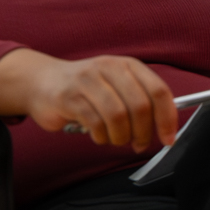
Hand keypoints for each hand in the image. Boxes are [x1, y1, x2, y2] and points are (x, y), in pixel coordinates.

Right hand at [0, 49, 177, 151]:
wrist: (41, 81)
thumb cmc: (86, 89)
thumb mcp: (117, 86)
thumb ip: (141, 101)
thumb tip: (167, 127)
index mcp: (128, 65)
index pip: (158, 90)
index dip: (167, 117)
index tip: (168, 138)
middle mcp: (109, 68)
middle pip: (140, 106)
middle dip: (144, 132)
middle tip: (139, 144)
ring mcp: (88, 80)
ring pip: (118, 116)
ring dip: (121, 137)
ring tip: (115, 139)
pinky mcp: (69, 97)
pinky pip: (96, 124)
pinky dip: (102, 136)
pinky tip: (98, 135)